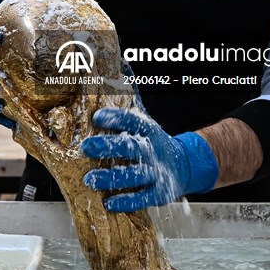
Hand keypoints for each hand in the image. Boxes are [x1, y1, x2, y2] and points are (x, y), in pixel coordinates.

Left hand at [80, 107, 218, 211]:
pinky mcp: (159, 193)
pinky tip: (108, 202)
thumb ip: (127, 100)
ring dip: (112, 177)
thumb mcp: (143, 120)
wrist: (184, 164)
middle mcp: (153, 149)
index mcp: (148, 129)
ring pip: (135, 174)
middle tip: (86, 147)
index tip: (97, 116)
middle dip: (108, 147)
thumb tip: (119, 67)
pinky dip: (126, 201)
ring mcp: (157, 172)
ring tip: (90, 179)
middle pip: (132, 147)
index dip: (115, 118)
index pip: (132, 120)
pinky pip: (143, 198)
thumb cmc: (152, 141)